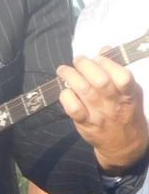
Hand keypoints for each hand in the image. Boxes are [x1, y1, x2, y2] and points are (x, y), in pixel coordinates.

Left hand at [57, 54, 148, 172]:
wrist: (125, 145)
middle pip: (100, 81)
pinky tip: (65, 91)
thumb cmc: (125, 111)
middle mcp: (114, 104)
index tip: (98, 57)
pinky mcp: (85, 123)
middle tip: (78, 59)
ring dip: (70, 76)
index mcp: (129, 95)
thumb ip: (117, 70)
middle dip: (85, 65)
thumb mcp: (130, 92)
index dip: (108, 63)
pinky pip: (72, 108)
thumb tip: (103, 48)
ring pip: (83, 91)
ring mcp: (99, 114)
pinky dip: (66, 96)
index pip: (122, 76)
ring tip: (63, 70)